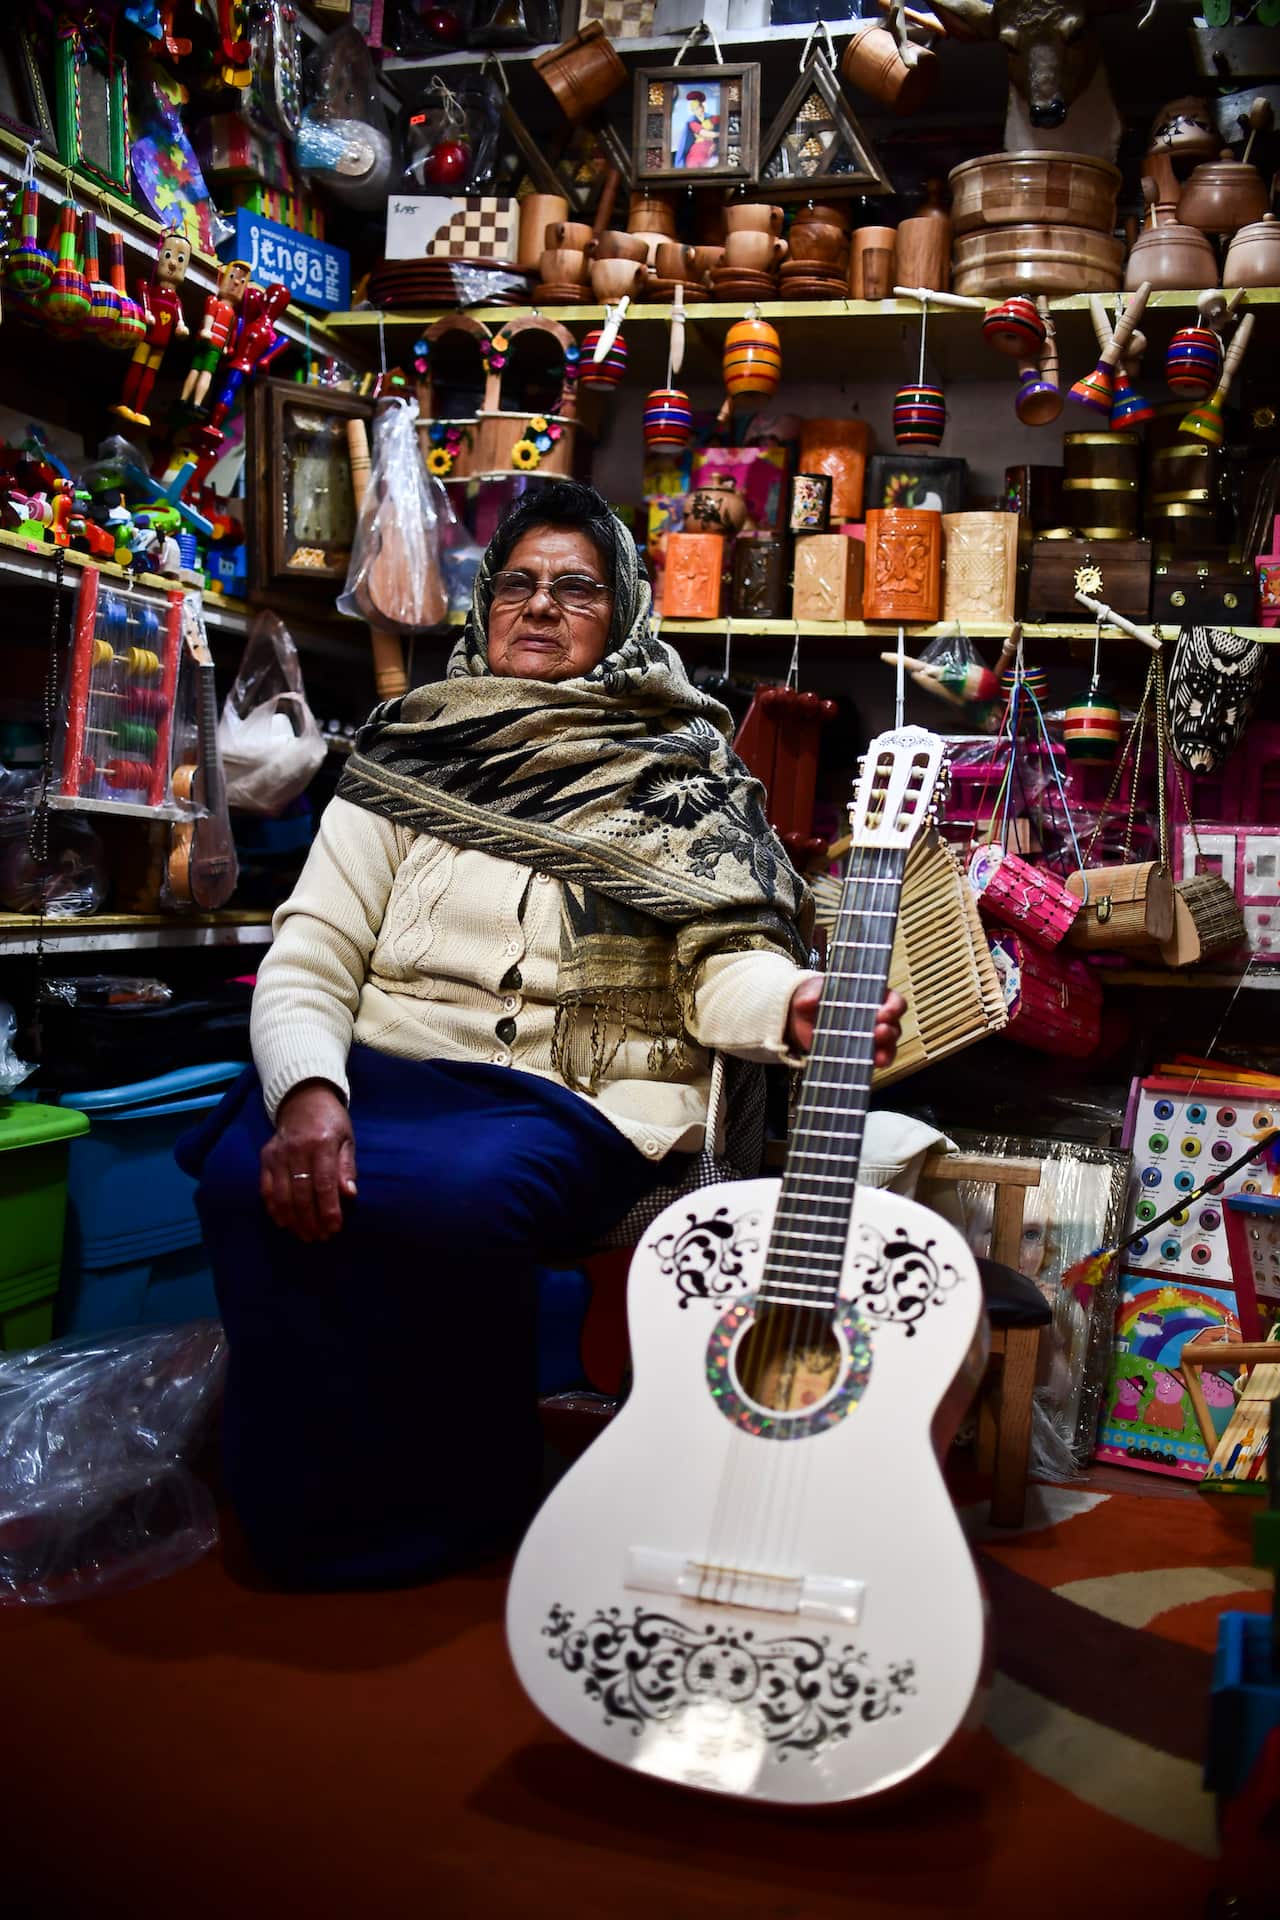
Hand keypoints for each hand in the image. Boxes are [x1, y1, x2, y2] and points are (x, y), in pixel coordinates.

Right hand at [260, 1080, 357, 1242]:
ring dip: (293, 1219)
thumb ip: (347, 1167)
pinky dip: (274, 1208)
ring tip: (304, 1235)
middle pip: (302, 1193)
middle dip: (311, 1220)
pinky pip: (266, 1188)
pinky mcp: (265, 1158)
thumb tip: (349, 1195)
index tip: (334, 1228)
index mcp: (322, 1143)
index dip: (329, 1209)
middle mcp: (297, 1149)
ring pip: (282, 1195)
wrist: (302, 1098)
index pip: (325, 1183)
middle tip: (320, 1238)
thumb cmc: (331, 1122)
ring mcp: (278, 1154)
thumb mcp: (347, 1139)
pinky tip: (284, 1222)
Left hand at [786, 981, 906, 1068]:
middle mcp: (878, 1019)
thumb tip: (807, 1001)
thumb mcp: (812, 991)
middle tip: (879, 1032)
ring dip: (885, 1052)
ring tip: (877, 1056)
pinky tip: (866, 1067)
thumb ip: (811, 995)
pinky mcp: (861, 1056)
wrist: (804, 1018)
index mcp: (873, 997)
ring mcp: (872, 1039)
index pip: (894, 1000)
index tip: (883, 1013)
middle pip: (894, 1026)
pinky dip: (871, 1066)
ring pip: (888, 1048)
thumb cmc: (817, 998)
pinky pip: (872, 1063)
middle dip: (889, 1031)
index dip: (892, 1007)